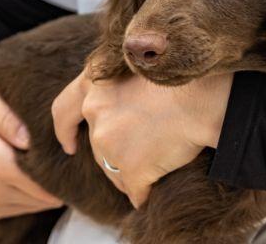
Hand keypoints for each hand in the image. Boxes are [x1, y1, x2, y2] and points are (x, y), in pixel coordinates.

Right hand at [0, 86, 62, 219]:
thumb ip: (7, 117)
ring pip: (35, 205)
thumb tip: (28, 139)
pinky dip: (32, 196)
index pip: (42, 181)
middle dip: (57, 181)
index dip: (60, 171)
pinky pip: (22, 208)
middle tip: (64, 159)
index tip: (68, 154)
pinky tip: (33, 175)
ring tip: (50, 166)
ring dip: (46, 190)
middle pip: (43, 196)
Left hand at [52, 71, 231, 207]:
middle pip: (98, 148)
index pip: (63, 110)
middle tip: (142, 151)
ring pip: (115, 171)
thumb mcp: (136, 73)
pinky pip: (135, 191)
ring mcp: (109, 142)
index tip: (69, 145)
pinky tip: (156, 189)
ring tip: (157, 163)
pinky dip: (145, 192)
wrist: (202, 98)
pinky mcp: (130, 168)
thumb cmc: (181, 80)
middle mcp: (95, 113)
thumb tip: (119, 120)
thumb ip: (115, 92)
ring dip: (132, 173)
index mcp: (94, 86)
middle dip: (116, 155)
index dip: (65, 130)